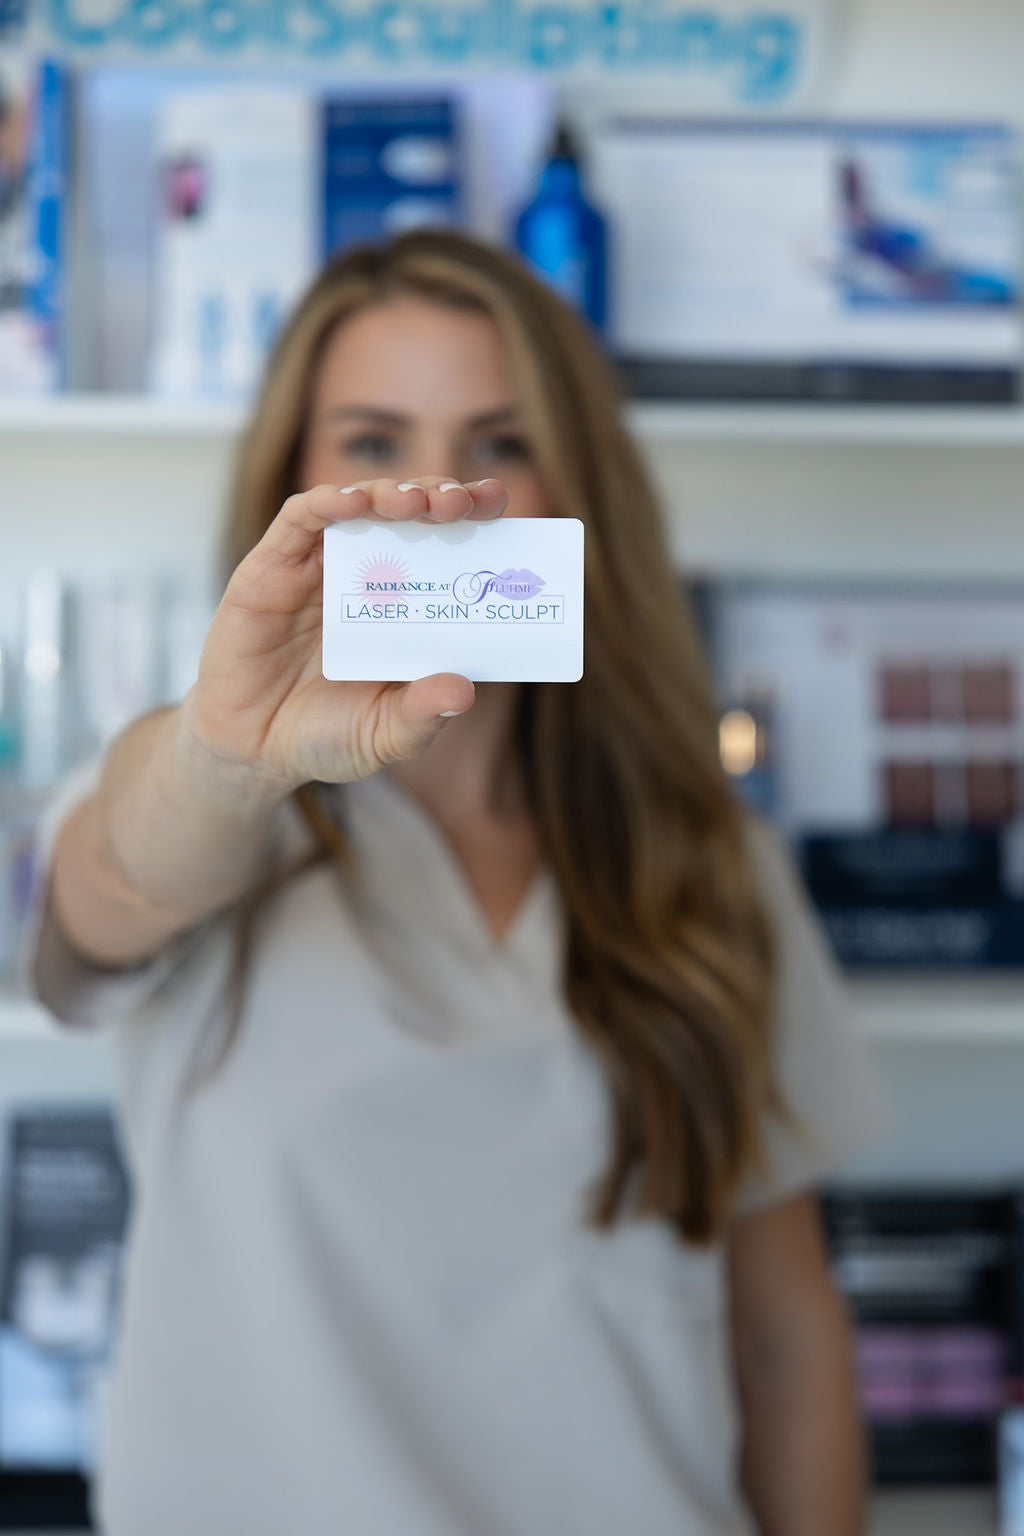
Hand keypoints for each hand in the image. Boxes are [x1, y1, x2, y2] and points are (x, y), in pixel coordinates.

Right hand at [179, 476, 507, 800]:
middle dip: (439, 497)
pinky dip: (327, 502)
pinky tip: (352, 502)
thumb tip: (464, 691)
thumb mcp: (385, 735)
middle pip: (409, 513)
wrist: (253, 751)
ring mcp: (318, 567)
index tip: (499, 505)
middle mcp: (366, 574)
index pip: (447, 544)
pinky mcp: (271, 568)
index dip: (474, 517)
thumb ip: (422, 715)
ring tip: (417, 502)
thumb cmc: (326, 735)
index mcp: (405, 603)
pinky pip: (300, 520)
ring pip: (359, 505)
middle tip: (463, 504)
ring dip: (390, 493)